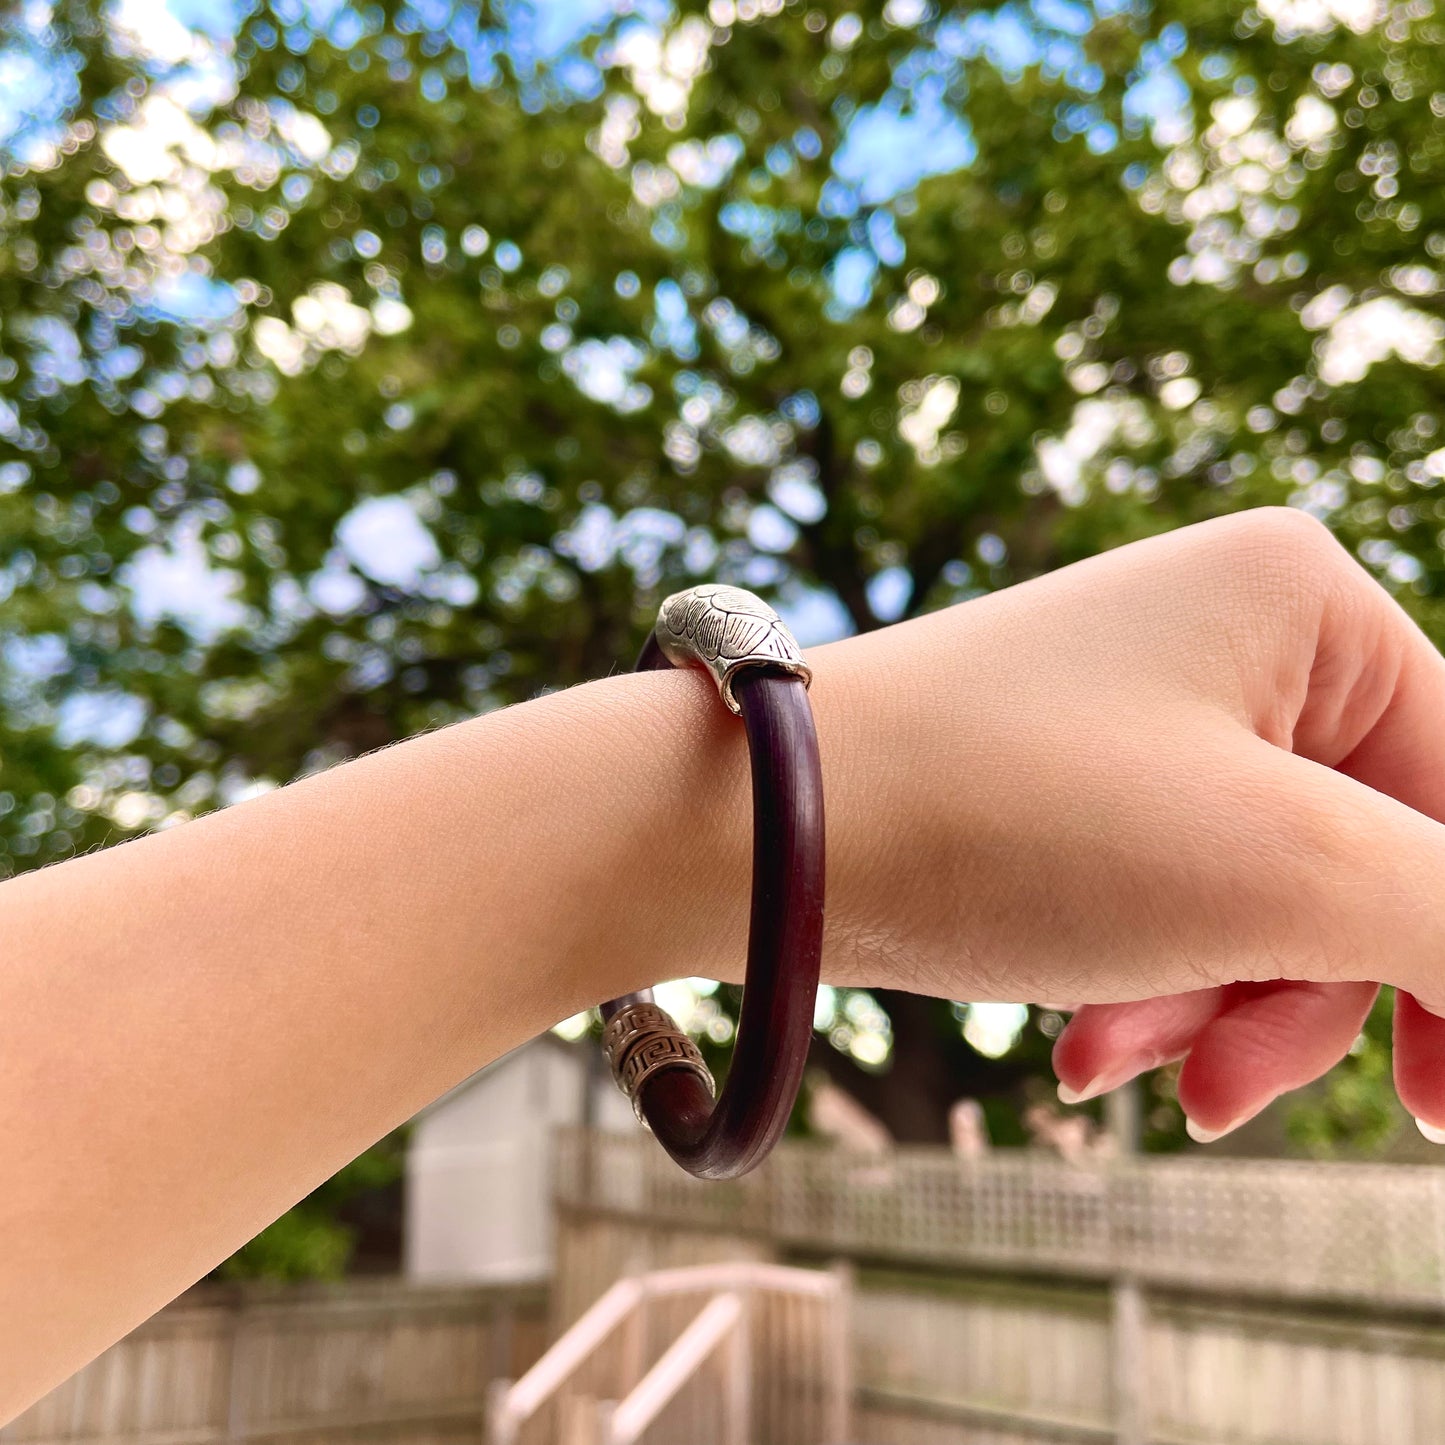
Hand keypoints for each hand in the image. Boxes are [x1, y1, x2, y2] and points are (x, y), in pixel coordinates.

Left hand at [808, 508, 1444, 1142]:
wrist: (757, 833)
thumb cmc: (1014, 814)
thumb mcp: (1281, 872)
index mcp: (1305, 604)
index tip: (1440, 1103)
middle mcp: (1227, 641)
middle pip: (1361, 867)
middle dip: (1300, 1002)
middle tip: (1221, 1100)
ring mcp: (1142, 719)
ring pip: (1260, 907)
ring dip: (1210, 1012)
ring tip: (1116, 1064)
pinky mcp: (1073, 791)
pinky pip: (1169, 910)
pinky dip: (1143, 991)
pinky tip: (1077, 1048)